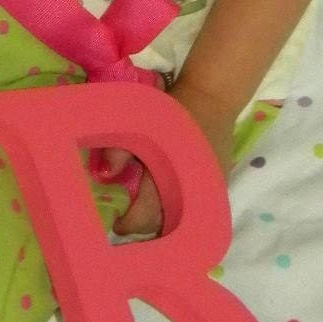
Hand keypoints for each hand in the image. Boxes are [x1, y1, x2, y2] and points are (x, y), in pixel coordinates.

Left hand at [105, 81, 236, 238]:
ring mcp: (209, 192)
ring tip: (144, 211)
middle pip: (165, 225)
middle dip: (144, 224)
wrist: (214, 96)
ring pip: (182, 220)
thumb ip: (119, 150)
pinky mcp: (218, 186)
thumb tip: (104, 175)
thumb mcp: (140, 123)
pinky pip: (194, 208)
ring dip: (162, 219)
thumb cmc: (175, 110)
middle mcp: (193, 194)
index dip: (127, 223)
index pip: (146, 217)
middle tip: (127, 217)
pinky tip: (166, 199)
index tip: (114, 221)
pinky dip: (178, 209)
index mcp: (171, 181)